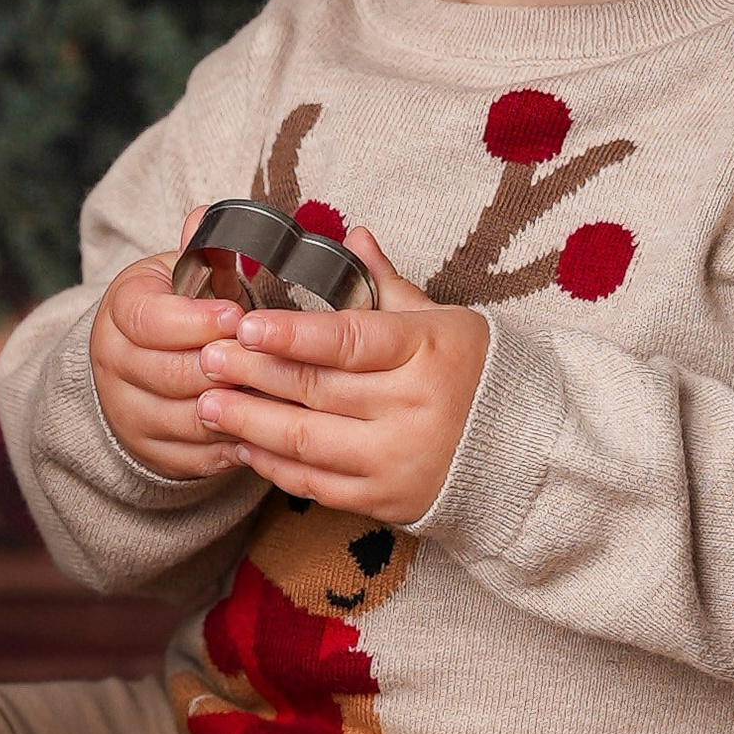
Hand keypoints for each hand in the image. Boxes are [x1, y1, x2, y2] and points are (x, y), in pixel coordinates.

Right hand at [88, 215, 247, 479]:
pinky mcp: (150, 451)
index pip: (149, 321)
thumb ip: (202, 251)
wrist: (139, 363)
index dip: (196, 321)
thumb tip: (204, 216)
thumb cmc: (180, 307)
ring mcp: (127, 412)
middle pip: (170, 374)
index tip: (239, 317)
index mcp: (121, 310)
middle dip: (225, 369)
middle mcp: (113, 363)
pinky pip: (196, 457)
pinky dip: (235, 444)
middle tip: (272, 361)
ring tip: (280, 395)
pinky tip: (269, 428)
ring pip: (186, 419)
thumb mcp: (185, 272)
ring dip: (236, 410)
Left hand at [194, 230, 488, 527]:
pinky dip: (275, 466)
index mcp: (426, 350)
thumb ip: (386, 283)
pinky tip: (242, 445)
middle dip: (253, 374)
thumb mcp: (441, 319)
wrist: (527, 451)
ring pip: (308, 442)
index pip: (348, 340)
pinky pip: (318, 485)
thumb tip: (350, 233)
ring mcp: (399, 459)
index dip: (291, 335)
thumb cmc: (478, 371)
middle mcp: (413, 407)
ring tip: (206, 403)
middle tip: (205, 359)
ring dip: (251, 422)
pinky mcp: (387, 500)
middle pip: (316, 390)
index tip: (244, 326)